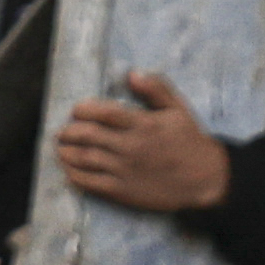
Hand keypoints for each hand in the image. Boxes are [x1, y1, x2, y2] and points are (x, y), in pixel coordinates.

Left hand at [48, 73, 235, 216]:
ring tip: (60, 148)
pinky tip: (67, 170)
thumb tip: (132, 74)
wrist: (204, 179)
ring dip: (66, 152)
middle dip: (69, 132)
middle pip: (89, 135)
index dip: (83, 110)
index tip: (76, 111)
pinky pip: (90, 183)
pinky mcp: (121, 191)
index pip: (104, 113)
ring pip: (85, 159)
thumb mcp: (178, 109)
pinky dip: (74, 175)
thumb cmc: (189, 141)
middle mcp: (129, 146)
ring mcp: (123, 170)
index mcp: (142, 124)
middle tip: (63, 131)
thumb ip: (156, 89)